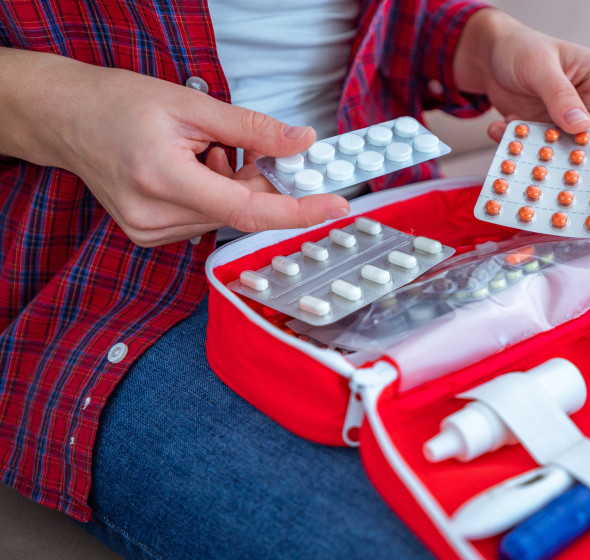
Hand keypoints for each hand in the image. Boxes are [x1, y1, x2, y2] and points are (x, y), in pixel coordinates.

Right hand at [0, 49, 348, 246]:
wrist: (64, 117)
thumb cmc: (117, 104)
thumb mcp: (191, 104)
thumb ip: (251, 129)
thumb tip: (302, 143)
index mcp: (162, 179)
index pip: (247, 210)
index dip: (297, 211)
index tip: (336, 207)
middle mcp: (154, 216)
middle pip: (238, 211)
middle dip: (253, 180)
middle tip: (236, 146)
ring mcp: (149, 231)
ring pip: (223, 216)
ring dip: (230, 185)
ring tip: (198, 151)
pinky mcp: (148, 235)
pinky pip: (204, 219)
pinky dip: (211, 194)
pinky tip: (190, 169)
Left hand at [453, 9, 589, 169]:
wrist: (490, 57)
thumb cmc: (522, 50)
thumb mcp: (540, 65)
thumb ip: (559, 94)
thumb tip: (581, 126)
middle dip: (586, 159)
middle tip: (562, 166)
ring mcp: (568, 126)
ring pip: (569, 155)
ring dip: (544, 155)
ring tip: (517, 139)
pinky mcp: (546, 137)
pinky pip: (539, 153)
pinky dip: (519, 147)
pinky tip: (499, 128)